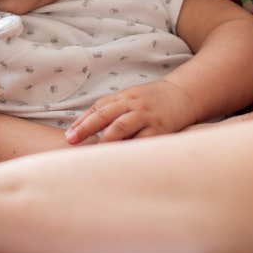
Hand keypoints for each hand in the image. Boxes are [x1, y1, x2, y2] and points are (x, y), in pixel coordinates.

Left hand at [65, 79, 197, 144]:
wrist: (183, 95)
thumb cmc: (152, 101)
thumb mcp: (131, 98)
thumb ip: (112, 111)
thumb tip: (87, 129)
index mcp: (123, 97)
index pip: (97, 108)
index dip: (82, 121)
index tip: (69, 136)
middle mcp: (132, 104)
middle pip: (104, 115)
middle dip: (86, 128)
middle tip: (71, 141)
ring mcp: (146, 116)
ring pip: (120, 127)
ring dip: (105, 140)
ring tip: (92, 153)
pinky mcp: (160, 129)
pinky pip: (142, 140)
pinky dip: (129, 148)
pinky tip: (119, 158)